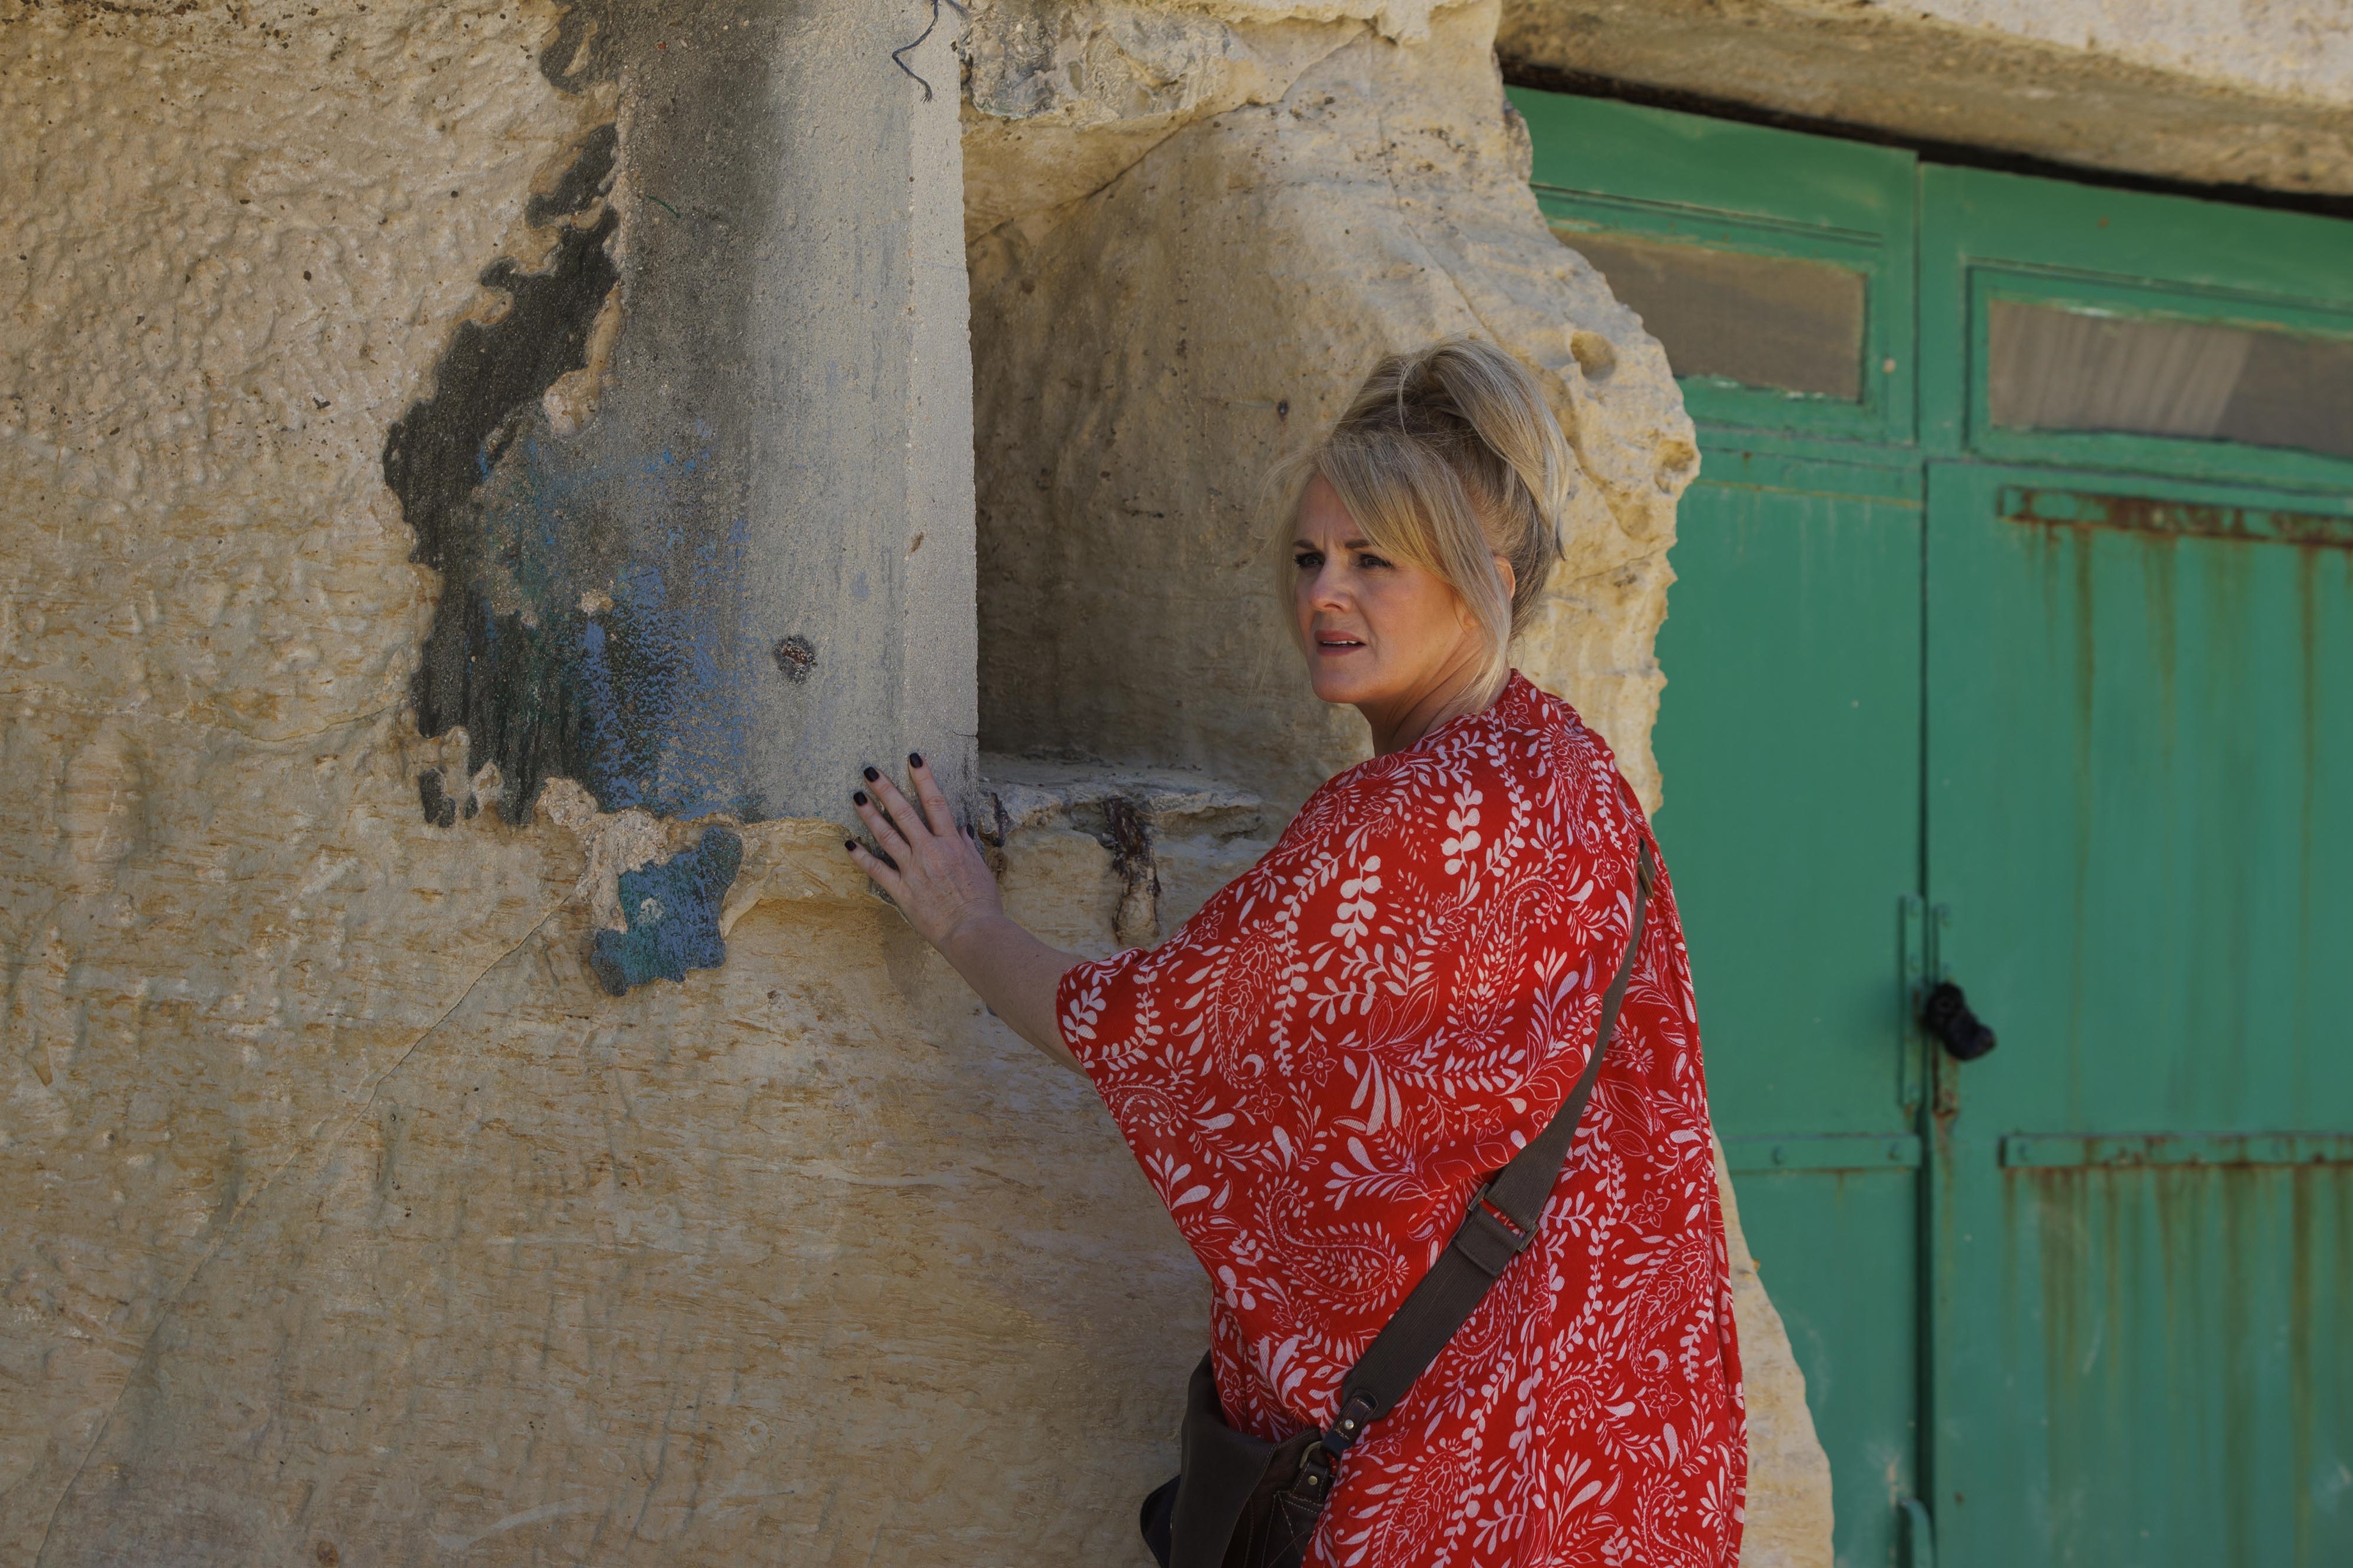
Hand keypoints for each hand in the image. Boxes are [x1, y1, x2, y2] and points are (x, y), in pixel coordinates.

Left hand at [845, 753, 1003, 951]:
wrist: (973, 931)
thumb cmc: (982, 903)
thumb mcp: (980, 869)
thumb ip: (967, 848)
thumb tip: (959, 830)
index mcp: (951, 844)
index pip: (935, 801)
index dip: (923, 777)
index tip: (913, 757)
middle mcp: (930, 851)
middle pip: (904, 813)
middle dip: (885, 790)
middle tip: (870, 771)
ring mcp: (913, 869)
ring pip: (886, 836)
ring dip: (869, 815)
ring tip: (855, 797)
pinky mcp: (901, 890)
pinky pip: (877, 870)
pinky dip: (861, 857)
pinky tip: (848, 844)